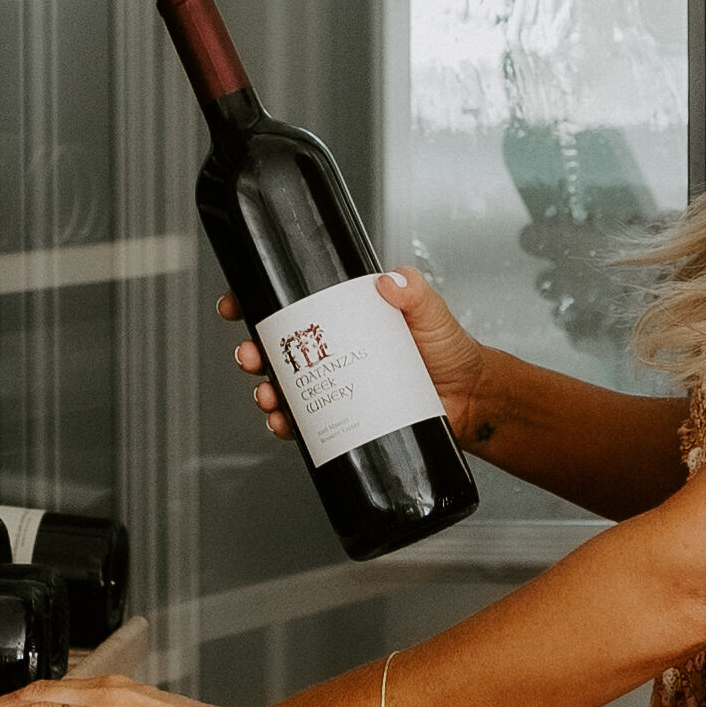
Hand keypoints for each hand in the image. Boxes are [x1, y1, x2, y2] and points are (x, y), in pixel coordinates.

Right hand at [222, 262, 492, 451]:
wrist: (470, 400)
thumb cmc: (450, 351)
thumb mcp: (431, 312)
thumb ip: (415, 291)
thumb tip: (390, 281)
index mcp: (344, 316)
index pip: (291, 305)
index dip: (256, 302)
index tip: (235, 306)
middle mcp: (332, 349)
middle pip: (276, 348)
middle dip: (252, 351)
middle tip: (251, 356)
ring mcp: (335, 384)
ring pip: (283, 386)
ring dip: (265, 391)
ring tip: (268, 397)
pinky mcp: (343, 417)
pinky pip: (304, 422)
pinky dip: (286, 425)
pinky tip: (283, 425)